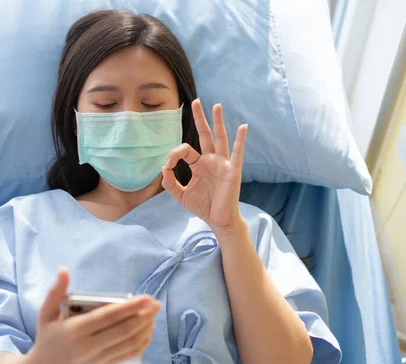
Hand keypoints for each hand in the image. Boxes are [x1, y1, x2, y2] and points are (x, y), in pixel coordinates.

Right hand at [27, 268, 160, 363]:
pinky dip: (141, 343)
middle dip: (143, 316)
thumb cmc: (46, 338)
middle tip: (157, 303)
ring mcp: (98, 358)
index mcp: (76, 330)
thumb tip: (63, 269)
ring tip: (154, 315)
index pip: (108, 317)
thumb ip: (55, 291)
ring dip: (145, 328)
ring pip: (128, 343)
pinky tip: (147, 332)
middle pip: (123, 330)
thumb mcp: (46, 313)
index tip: (146, 298)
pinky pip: (127, 355)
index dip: (129, 307)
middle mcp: (89, 346)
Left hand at [162, 99, 247, 233]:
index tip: (167, 165)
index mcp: (199, 165)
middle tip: (195, 102)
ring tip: (216, 105)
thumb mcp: (180, 195)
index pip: (185, 150)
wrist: (219, 220)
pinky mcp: (233, 171)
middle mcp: (211, 160)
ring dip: (218, 122)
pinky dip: (241, 140)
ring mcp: (223, 164)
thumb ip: (169, 182)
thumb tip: (162, 168)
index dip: (174, 154)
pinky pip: (238, 153)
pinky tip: (243, 127)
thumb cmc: (203, 207)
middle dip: (200, 119)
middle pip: (205, 135)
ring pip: (220, 138)